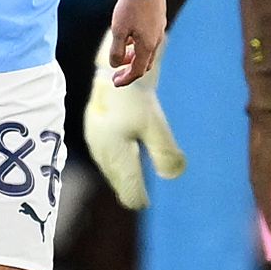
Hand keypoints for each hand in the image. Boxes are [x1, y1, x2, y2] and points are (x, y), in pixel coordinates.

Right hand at [80, 52, 185, 210]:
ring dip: (121, 176)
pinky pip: (107, 154)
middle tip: (138, 201)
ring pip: (110, 167)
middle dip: (128, 189)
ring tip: (130, 186)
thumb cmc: (134, 96)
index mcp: (115, 154)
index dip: (137, 198)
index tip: (144, 205)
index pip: (127, 187)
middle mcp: (103, 150)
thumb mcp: (155, 124)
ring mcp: (97, 138)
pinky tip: (122, 158)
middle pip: (117, 179)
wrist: (115, 65)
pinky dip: (116, 162)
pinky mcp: (98, 126)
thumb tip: (173, 176)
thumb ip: (164, 152)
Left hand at [104, 0, 167, 85]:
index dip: (125, 79)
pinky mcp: (158, 21)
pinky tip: (129, 38)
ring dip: (134, 58)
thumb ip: (116, 50)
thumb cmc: (131, 6)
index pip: (137, 71)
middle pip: (145, 64)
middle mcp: (156, 40)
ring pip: (148, 52)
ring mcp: (159, 30)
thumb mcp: (118, 30)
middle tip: (117, 73)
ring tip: (121, 55)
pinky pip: (150, 41)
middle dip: (130, 71)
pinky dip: (139, 46)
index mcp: (147, 46)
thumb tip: (116, 64)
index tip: (114, 82)